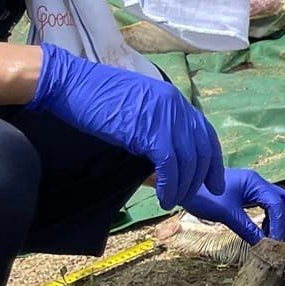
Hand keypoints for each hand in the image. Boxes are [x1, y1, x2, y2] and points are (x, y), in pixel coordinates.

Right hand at [28, 42, 222, 208]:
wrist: (70, 84)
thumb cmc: (96, 98)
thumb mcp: (138, 111)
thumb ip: (157, 130)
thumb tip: (166, 163)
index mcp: (175, 100)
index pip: (205, 134)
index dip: (212, 162)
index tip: (214, 182)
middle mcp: (177, 107)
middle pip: (202, 150)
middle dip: (200, 178)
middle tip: (191, 197)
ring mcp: (166, 118)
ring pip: (187, 162)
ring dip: (182, 187)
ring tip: (173, 201)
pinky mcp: (150, 132)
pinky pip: (169, 166)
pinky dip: (169, 186)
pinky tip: (164, 198)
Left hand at [183, 165, 284, 244]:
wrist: (181, 184)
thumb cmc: (202, 196)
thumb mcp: (226, 214)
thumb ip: (247, 229)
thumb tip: (265, 246)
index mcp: (255, 183)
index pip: (278, 204)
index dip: (281, 225)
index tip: (275, 243)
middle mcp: (259, 183)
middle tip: (282, 240)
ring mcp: (254, 187)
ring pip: (280, 202)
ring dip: (281, 220)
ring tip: (272, 237)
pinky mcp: (248, 193)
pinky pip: (269, 205)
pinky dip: (272, 218)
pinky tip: (263, 230)